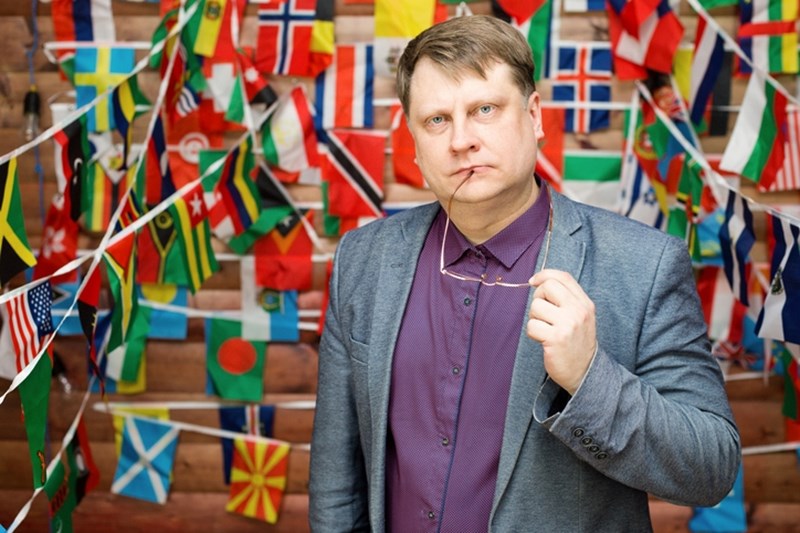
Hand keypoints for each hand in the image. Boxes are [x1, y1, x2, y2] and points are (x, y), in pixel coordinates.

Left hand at [527, 269, 596, 394]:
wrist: (584, 371)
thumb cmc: (576, 342)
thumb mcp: (580, 316)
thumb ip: (565, 298)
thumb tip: (539, 281)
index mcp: (584, 303)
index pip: (563, 277)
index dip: (544, 275)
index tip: (533, 281)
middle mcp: (578, 311)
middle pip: (547, 287)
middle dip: (538, 298)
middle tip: (542, 314)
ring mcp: (567, 324)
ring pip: (535, 307)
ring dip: (535, 319)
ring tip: (545, 329)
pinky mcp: (555, 338)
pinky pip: (531, 326)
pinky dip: (533, 333)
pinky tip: (543, 340)